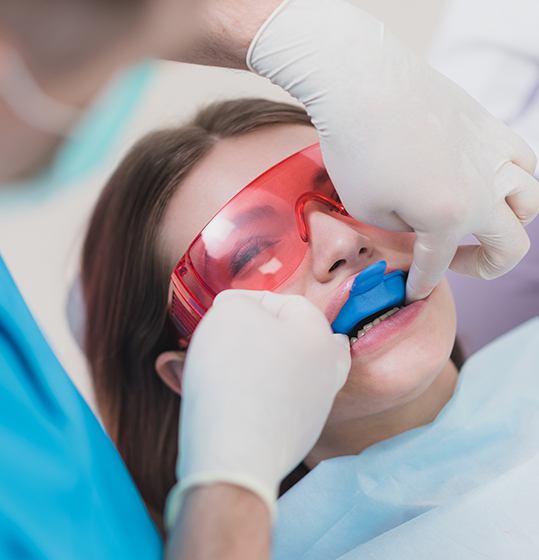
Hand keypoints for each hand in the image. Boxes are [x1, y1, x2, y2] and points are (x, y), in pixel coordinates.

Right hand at [166, 290, 349, 525]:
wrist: (235, 454)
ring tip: (229, 365)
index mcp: (319, 334)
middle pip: (298, 339)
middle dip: (266, 333)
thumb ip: (238, 302)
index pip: (286, 302)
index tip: (220, 311)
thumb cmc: (234, 374)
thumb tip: (240, 311)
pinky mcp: (298, 436)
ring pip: (291, 372)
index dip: (249, 301)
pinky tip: (236, 397)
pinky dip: (260, 395)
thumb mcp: (230, 313)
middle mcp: (327, 370)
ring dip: (263, 364)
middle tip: (235, 337)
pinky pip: (279, 404)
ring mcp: (316, 407)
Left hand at [248, 0, 538, 300]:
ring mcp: (493, 155)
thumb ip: (403, 230)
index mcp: (449, 218)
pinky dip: (514, 180)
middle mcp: (483, 190)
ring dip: (508, 223)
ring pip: (530, 201)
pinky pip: (523, 160)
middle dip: (484, 267)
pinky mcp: (490, 126)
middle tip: (454, 262)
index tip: (411, 292)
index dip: (421, 284)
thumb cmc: (356, 149)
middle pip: (511, 245)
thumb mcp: (367, 209)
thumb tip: (419, 226)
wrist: (362, 83)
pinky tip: (489, 180)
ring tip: (478, 222)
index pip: (438, 265)